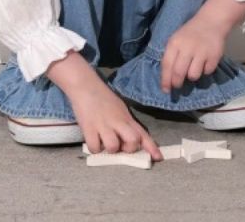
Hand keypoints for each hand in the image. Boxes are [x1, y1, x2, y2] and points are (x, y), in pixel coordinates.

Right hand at [45, 51, 162, 159]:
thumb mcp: (120, 109)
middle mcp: (117, 121)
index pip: (142, 133)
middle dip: (128, 148)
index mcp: (126, 117)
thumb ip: (127, 124)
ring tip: (103, 140)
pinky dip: (94, 148)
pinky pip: (95, 147)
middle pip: (132, 141)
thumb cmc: (103, 98)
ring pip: (113, 147)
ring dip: (108, 149)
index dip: (151, 147)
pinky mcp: (89, 128)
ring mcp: (103, 125)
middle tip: (120, 145)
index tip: (158, 158)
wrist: (85, 85)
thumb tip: (133, 141)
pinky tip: (93, 139)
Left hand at [160, 13, 229, 92]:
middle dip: (177, 83)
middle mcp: (187, 48)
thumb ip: (172, 56)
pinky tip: (205, 62)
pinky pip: (207, 72)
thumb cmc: (190, 33)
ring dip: (192, 76)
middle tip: (177, 86)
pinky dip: (205, 70)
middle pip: (179, 73)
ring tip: (194, 68)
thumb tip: (168, 78)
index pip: (167, 65)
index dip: (165, 80)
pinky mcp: (214, 56)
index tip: (165, 90)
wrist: (211, 21)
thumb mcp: (176, 40)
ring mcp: (201, 52)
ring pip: (193, 75)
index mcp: (175, 43)